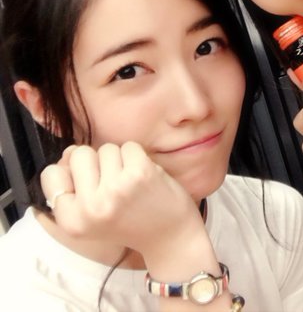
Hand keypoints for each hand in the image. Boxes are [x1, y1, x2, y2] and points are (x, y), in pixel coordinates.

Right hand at [40, 142, 201, 255]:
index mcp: (71, 221)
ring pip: (106, 148)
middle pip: (79, 154)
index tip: (88, 184)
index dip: (69, 171)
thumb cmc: (128, 222)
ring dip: (119, 160)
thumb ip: (72, 187)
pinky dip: (137, 156)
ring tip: (130, 182)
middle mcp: (90, 206)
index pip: (51, 174)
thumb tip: (69, 152)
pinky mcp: (139, 174)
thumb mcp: (89, 217)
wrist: (170, 238)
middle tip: (113, 183)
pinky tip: (144, 176)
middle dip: (97, 162)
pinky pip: (129, 146)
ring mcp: (115, 188)